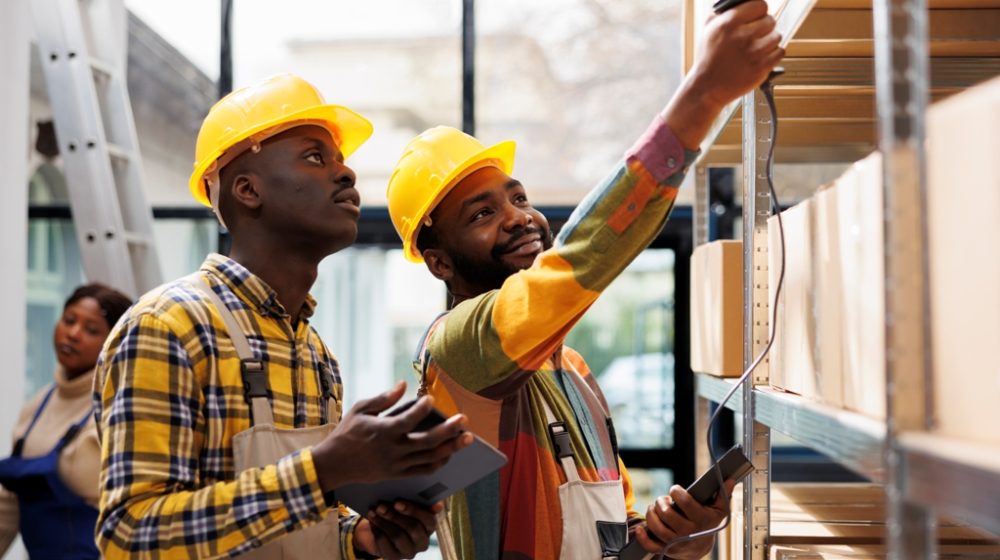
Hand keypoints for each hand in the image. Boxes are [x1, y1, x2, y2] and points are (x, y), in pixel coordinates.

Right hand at [311, 381, 473, 488]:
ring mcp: (396, 464)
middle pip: (427, 442)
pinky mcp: (397, 474)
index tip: (431, 399)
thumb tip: (403, 384)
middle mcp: (393, 450)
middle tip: (464, 420)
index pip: (408, 420)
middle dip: (449, 431)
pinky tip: (449, 454)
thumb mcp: (360, 410)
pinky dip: (438, 463)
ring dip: (451, 448)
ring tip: (466, 438)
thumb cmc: (347, 433)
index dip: (422, 409)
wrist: (334, 464)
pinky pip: (423, 471)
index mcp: (383, 431)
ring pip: (430, 458)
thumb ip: (384, 398)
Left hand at [355, 500, 442, 559]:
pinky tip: (372, 521)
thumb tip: (439, 505)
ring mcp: (409, 552)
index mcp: (430, 527)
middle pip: (412, 528)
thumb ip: (421, 501)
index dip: (414, 511)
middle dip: (395, 516)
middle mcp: (422, 542)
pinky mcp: (394, 558)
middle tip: (381, 506)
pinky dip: (377, 530)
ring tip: (373, 511)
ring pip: (398, 536)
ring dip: (383, 522)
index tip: (397, 502)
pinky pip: (385, 544)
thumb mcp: (408, 504)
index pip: (429, 520)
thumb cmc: (398, 512)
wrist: (380, 528)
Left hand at [634, 479, 736, 558]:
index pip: (685, 502)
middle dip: (661, 502)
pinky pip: (651, 545)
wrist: (700, 548)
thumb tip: (730, 480)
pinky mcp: (666, 549)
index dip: (676, 492)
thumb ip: (723, 495)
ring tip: (654, 509)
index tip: (675, 490)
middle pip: (667, 513)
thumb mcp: (718, 511)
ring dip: (651, 514)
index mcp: (701, 520)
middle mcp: (688, 532)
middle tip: (663, 501)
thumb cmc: (707, 525)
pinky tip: (641, 528)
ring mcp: (676, 542)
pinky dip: (643, 537)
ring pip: (657, 527)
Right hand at [691, 0, 783, 108]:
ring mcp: (754, 53)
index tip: (756, 17)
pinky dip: (773, 55)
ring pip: (777, 36)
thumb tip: (742, 2)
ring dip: (769, 41)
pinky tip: (760, 58)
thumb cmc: (709, 58)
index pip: (760, 4)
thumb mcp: (709, 29)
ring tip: (755, 49)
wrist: (707, 87)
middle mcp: (742, 36)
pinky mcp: (762, 67)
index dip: (759, 11)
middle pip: (771, 20)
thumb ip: (725, 11)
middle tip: (754, 36)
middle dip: (764, 27)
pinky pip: (780, 52)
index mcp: (729, 23)